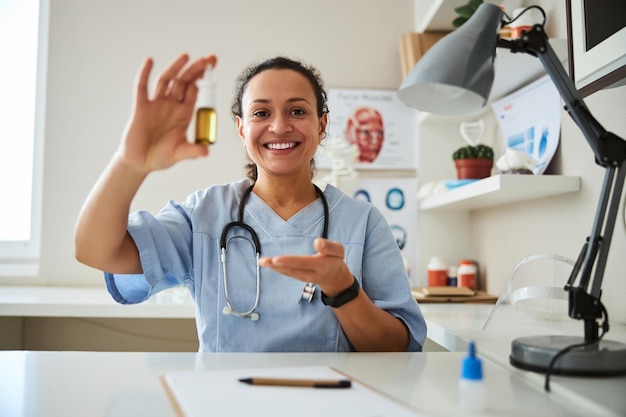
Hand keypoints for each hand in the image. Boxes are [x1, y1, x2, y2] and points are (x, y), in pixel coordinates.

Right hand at [119, 53, 217, 173]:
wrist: (139, 162)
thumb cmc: (160, 157)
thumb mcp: (179, 153)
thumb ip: (193, 151)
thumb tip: (206, 152)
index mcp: (183, 114)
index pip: (195, 92)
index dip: (203, 80)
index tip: (212, 67)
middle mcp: (171, 106)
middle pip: (184, 83)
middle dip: (196, 70)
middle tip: (208, 58)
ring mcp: (156, 105)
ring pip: (166, 81)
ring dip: (176, 68)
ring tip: (186, 57)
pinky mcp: (141, 107)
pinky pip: (142, 88)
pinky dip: (145, 74)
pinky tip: (150, 61)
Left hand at [259, 238, 353, 295]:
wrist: (335, 278)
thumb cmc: (335, 260)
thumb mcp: (338, 251)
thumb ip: (329, 247)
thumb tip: (317, 242)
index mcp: (320, 266)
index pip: (303, 263)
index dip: (289, 261)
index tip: (276, 259)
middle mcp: (310, 274)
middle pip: (292, 269)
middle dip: (276, 265)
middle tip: (263, 261)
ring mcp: (303, 277)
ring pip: (287, 272)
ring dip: (273, 268)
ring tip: (261, 262)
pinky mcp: (298, 277)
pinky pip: (287, 273)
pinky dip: (276, 269)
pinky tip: (268, 264)